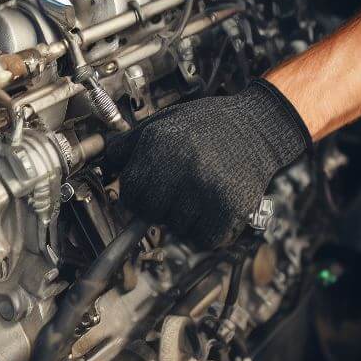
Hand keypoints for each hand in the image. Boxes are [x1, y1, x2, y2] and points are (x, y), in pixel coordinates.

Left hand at [105, 79, 311, 249]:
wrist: (256, 126)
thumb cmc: (208, 124)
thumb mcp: (163, 121)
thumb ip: (129, 143)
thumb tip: (103, 167)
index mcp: (160, 143)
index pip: (130, 192)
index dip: (138, 195)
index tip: (149, 191)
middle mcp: (182, 165)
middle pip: (152, 214)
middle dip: (160, 207)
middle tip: (177, 192)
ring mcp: (207, 188)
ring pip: (178, 229)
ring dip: (185, 220)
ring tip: (199, 195)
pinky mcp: (231, 206)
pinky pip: (206, 239)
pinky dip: (208, 232)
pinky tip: (213, 209)